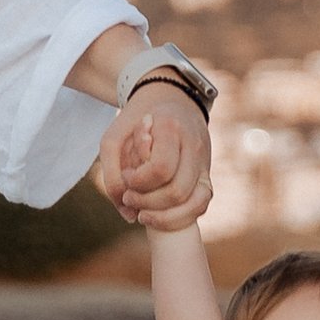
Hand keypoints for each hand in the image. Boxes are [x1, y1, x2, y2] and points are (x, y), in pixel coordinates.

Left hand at [100, 84, 211, 230]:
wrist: (170, 102)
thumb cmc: (136, 123)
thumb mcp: (114, 138)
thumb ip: (112, 173)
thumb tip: (127, 214)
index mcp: (171, 128)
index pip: (161, 168)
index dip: (139, 182)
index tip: (127, 177)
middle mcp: (193, 145)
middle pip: (177, 191)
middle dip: (148, 203)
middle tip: (129, 198)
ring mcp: (204, 162)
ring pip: (194, 202)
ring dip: (164, 215)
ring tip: (142, 211)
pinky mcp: (206, 175)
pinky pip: (202, 204)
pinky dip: (180, 217)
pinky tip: (158, 214)